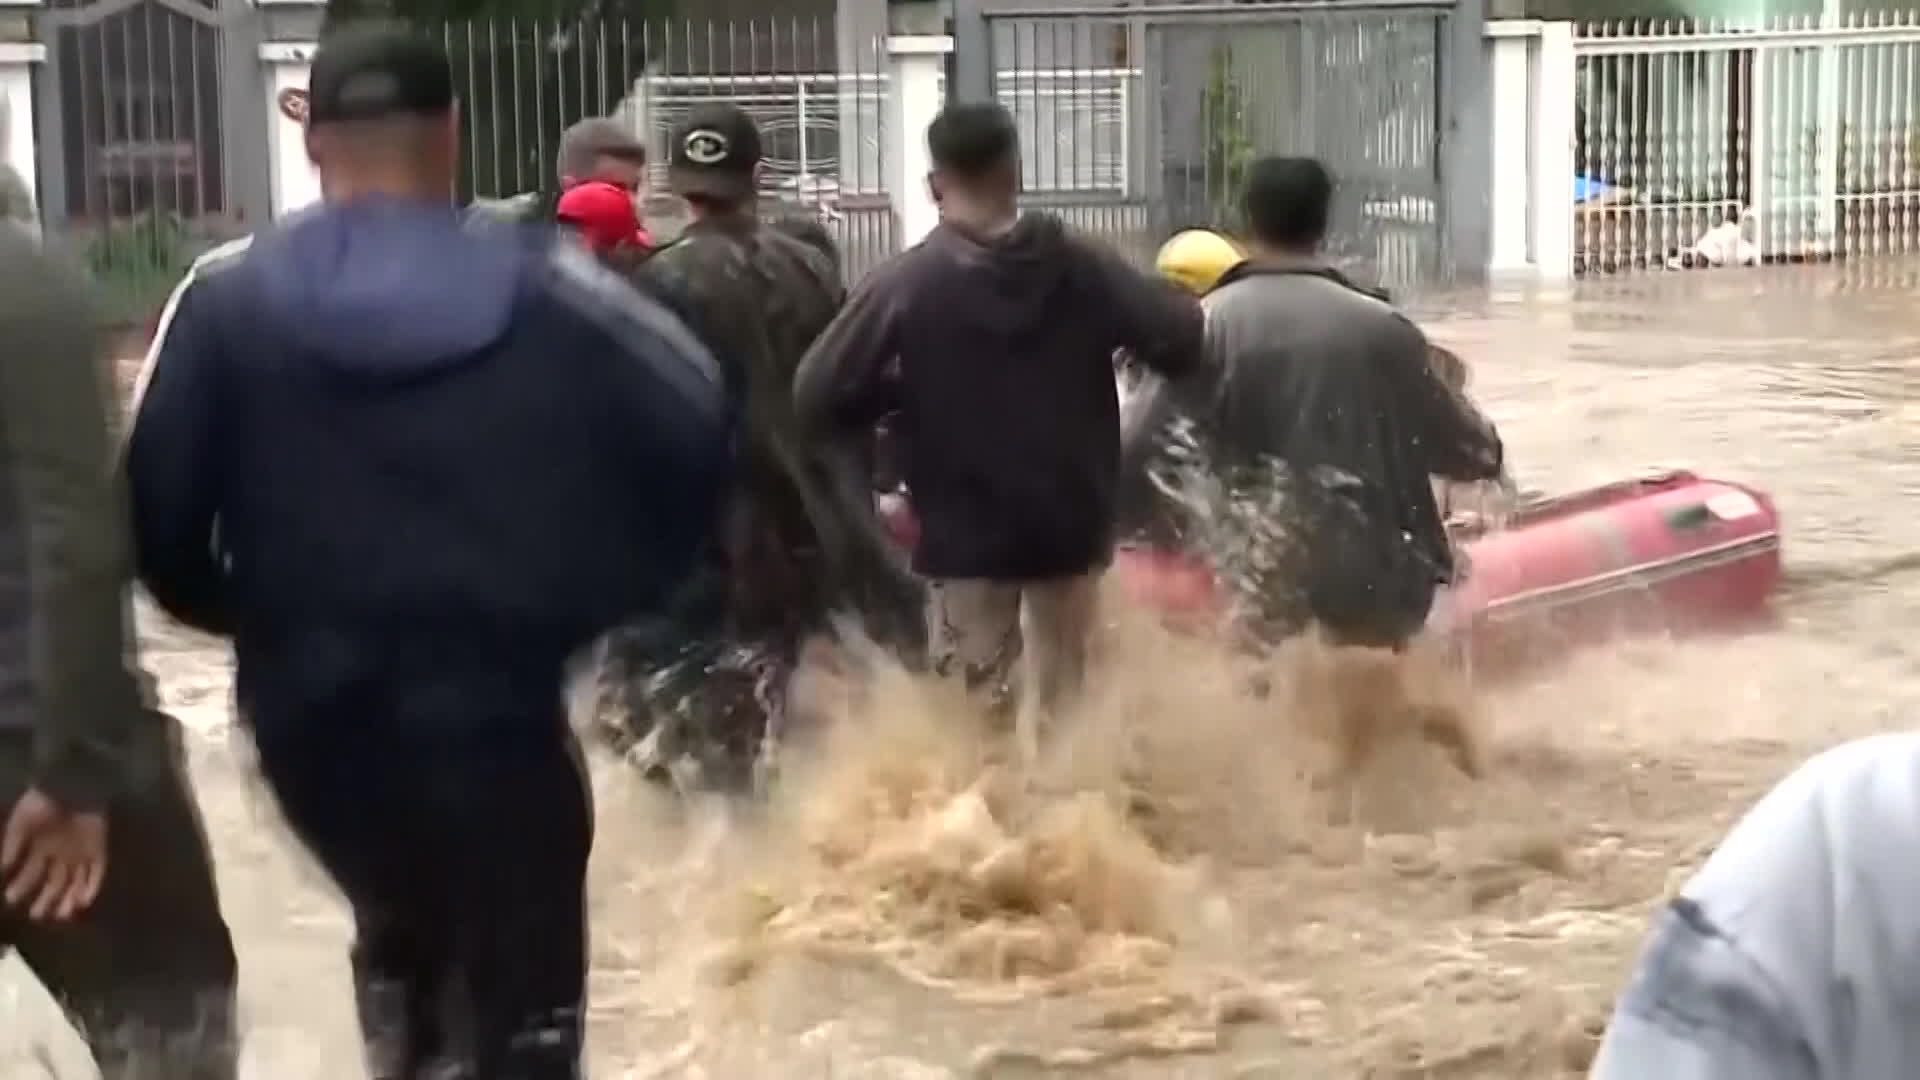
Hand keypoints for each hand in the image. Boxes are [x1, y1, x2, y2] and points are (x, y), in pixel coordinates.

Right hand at [1, 787, 106, 921]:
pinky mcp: (98, 850)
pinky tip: (82, 902)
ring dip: (68, 899)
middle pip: (55, 883)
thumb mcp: (20, 824)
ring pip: (75, 882)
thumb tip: (3, 867)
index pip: (31, 874)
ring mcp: (81, 854)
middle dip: (46, 900)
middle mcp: (61, 855)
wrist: (71, 785)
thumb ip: (12, 846)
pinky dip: (91, 887)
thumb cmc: (42, 803)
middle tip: (37, 914)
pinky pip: (97, 872)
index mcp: (40, 849)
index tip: (12, 898)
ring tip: (60, 914)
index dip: (22, 887)